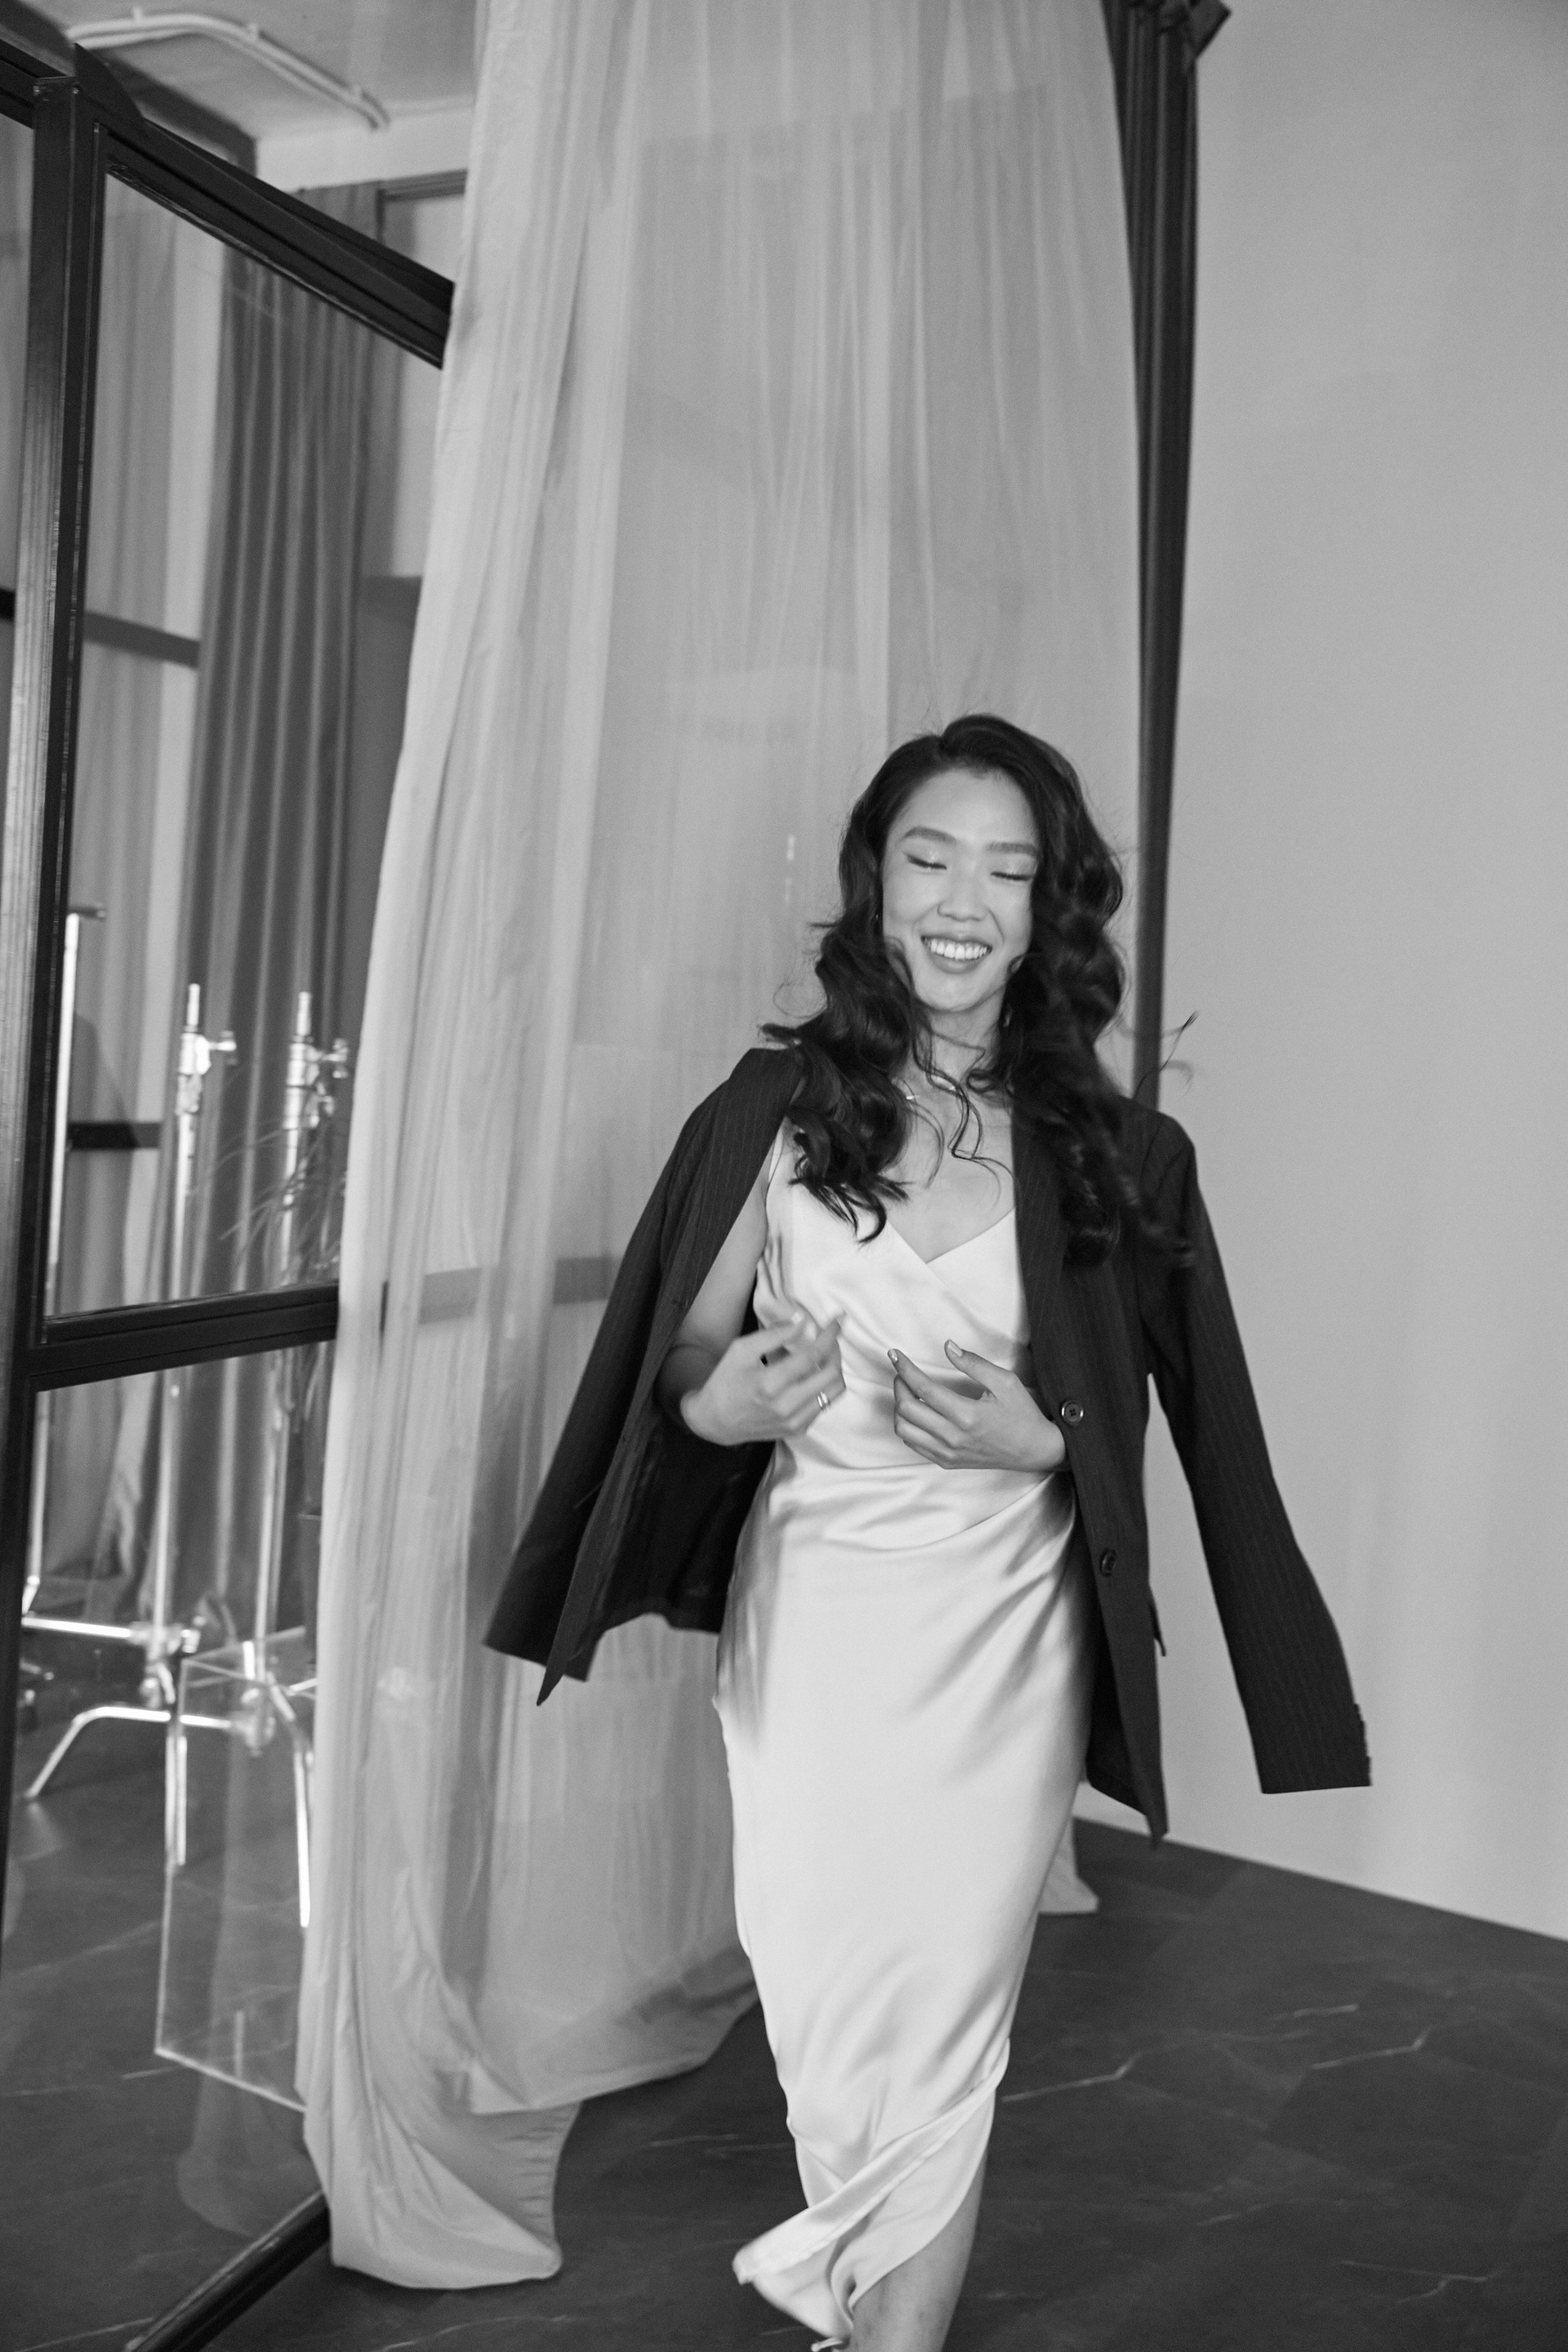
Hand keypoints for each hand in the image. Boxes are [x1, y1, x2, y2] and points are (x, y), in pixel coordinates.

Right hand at [680, 1304, 844, 1446]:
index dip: (829, 1335)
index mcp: (770, 1383)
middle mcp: (787, 1406)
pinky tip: (812, 1376)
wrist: (715, 1422)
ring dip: (834, 1368)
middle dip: (836, 1350)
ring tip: (824, 1355)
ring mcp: (795, 1422)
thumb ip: (774, 1334)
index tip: (838, 1320)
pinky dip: (824, 1386)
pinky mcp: (798, 1430)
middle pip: (831, 1374)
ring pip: (834, 1391)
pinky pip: (824, 1405)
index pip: (813, 1355)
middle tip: (830, 1337)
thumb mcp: (741, 1350)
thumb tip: (802, 1322)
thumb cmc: (725, 1381)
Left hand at [889, 1342, 1068, 1473]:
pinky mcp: (947, 1462)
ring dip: (899, 1407)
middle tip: (902, 1371)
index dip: (905, 1368)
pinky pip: (913, 1445)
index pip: (923, 1389)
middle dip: (898, 1384)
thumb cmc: (1022, 1414)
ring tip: (907, 1391)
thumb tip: (948, 1347)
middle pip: (907, 1409)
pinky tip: (915, 1411)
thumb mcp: (1005, 1382)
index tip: (895, 1355)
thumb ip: (974, 1364)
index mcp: (967, 1415)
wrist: (1034, 1450)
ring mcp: (948, 1453)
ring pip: (904, 1430)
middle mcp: (953, 1437)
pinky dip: (907, 1426)